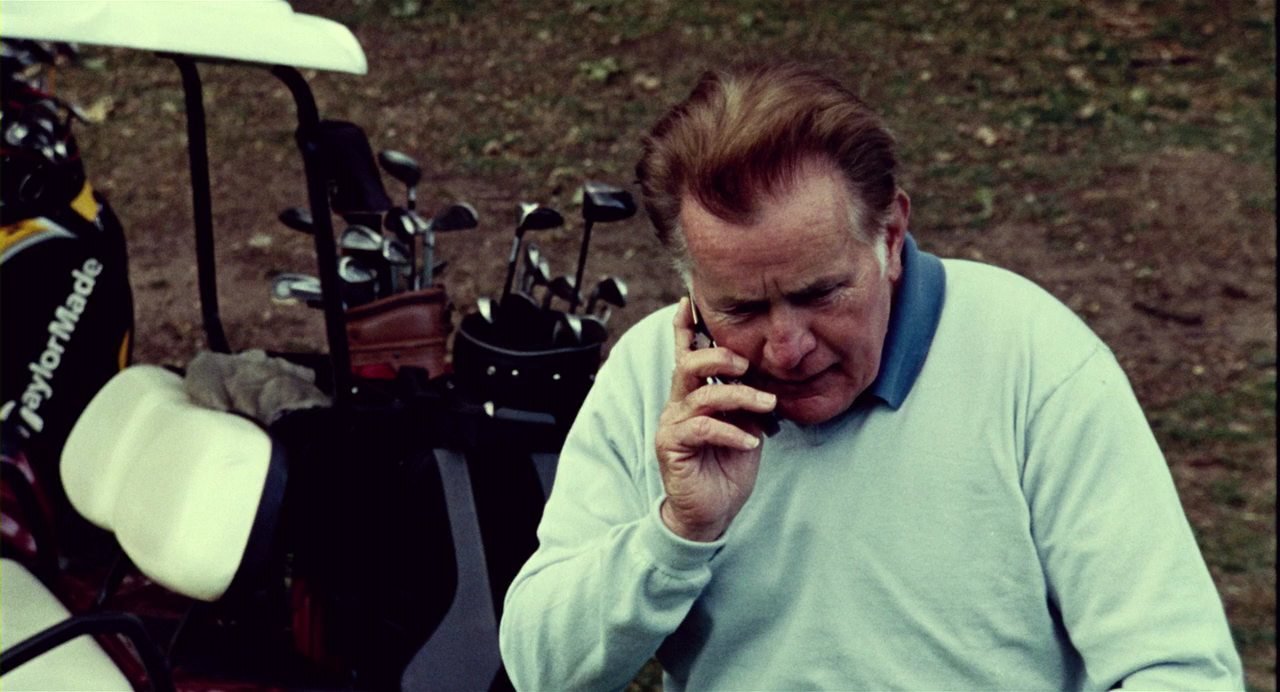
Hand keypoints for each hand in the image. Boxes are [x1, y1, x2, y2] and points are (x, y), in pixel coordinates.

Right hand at [655, 297, 777, 541]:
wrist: (711, 513)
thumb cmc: (727, 468)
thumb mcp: (745, 426)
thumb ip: (746, 401)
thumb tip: (762, 377)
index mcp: (694, 395)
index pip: (685, 354)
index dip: (685, 327)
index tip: (688, 300)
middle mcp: (679, 404)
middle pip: (688, 363)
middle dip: (718, 355)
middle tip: (745, 363)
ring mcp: (673, 424)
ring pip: (702, 394)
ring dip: (739, 396)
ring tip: (766, 404)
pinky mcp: (672, 445)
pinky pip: (702, 427)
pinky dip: (731, 431)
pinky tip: (750, 441)